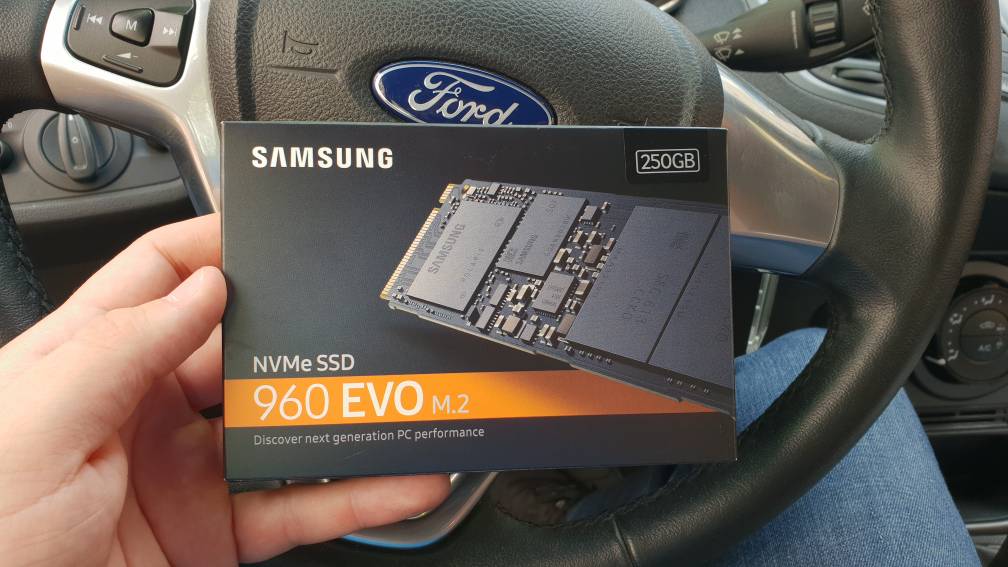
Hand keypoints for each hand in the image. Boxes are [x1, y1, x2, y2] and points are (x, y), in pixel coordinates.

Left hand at [0, 214, 449, 565]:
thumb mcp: (35, 426)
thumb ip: (119, 348)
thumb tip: (203, 286)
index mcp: (89, 361)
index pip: (160, 275)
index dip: (219, 246)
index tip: (280, 231)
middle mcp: (143, 408)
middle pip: (243, 347)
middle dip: (304, 332)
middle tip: (362, 320)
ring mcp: (187, 472)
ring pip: (284, 428)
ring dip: (345, 418)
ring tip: (399, 402)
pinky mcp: (217, 532)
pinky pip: (299, 507)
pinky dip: (356, 497)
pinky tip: (398, 482)